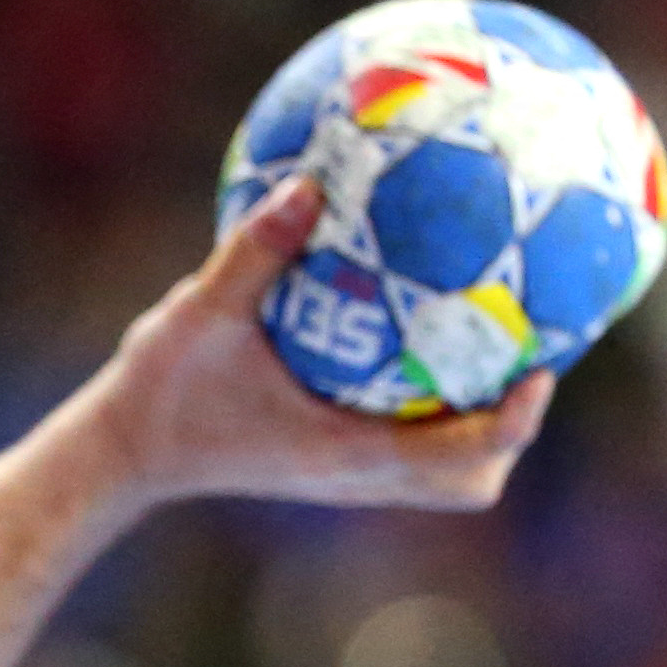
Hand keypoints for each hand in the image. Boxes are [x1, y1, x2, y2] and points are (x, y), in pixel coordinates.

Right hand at [86, 173, 553, 515]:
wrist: (125, 450)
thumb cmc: (157, 391)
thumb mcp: (194, 315)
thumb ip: (251, 255)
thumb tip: (308, 186)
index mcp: (339, 454)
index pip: (451, 462)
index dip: (509, 423)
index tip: (541, 370)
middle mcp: (353, 472)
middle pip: (468, 480)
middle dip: (510, 430)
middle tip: (534, 354)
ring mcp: (345, 471)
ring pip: (444, 470)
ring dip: (478, 423)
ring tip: (498, 346)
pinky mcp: (332, 458)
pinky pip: (408, 439)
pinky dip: (434, 403)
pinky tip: (426, 333)